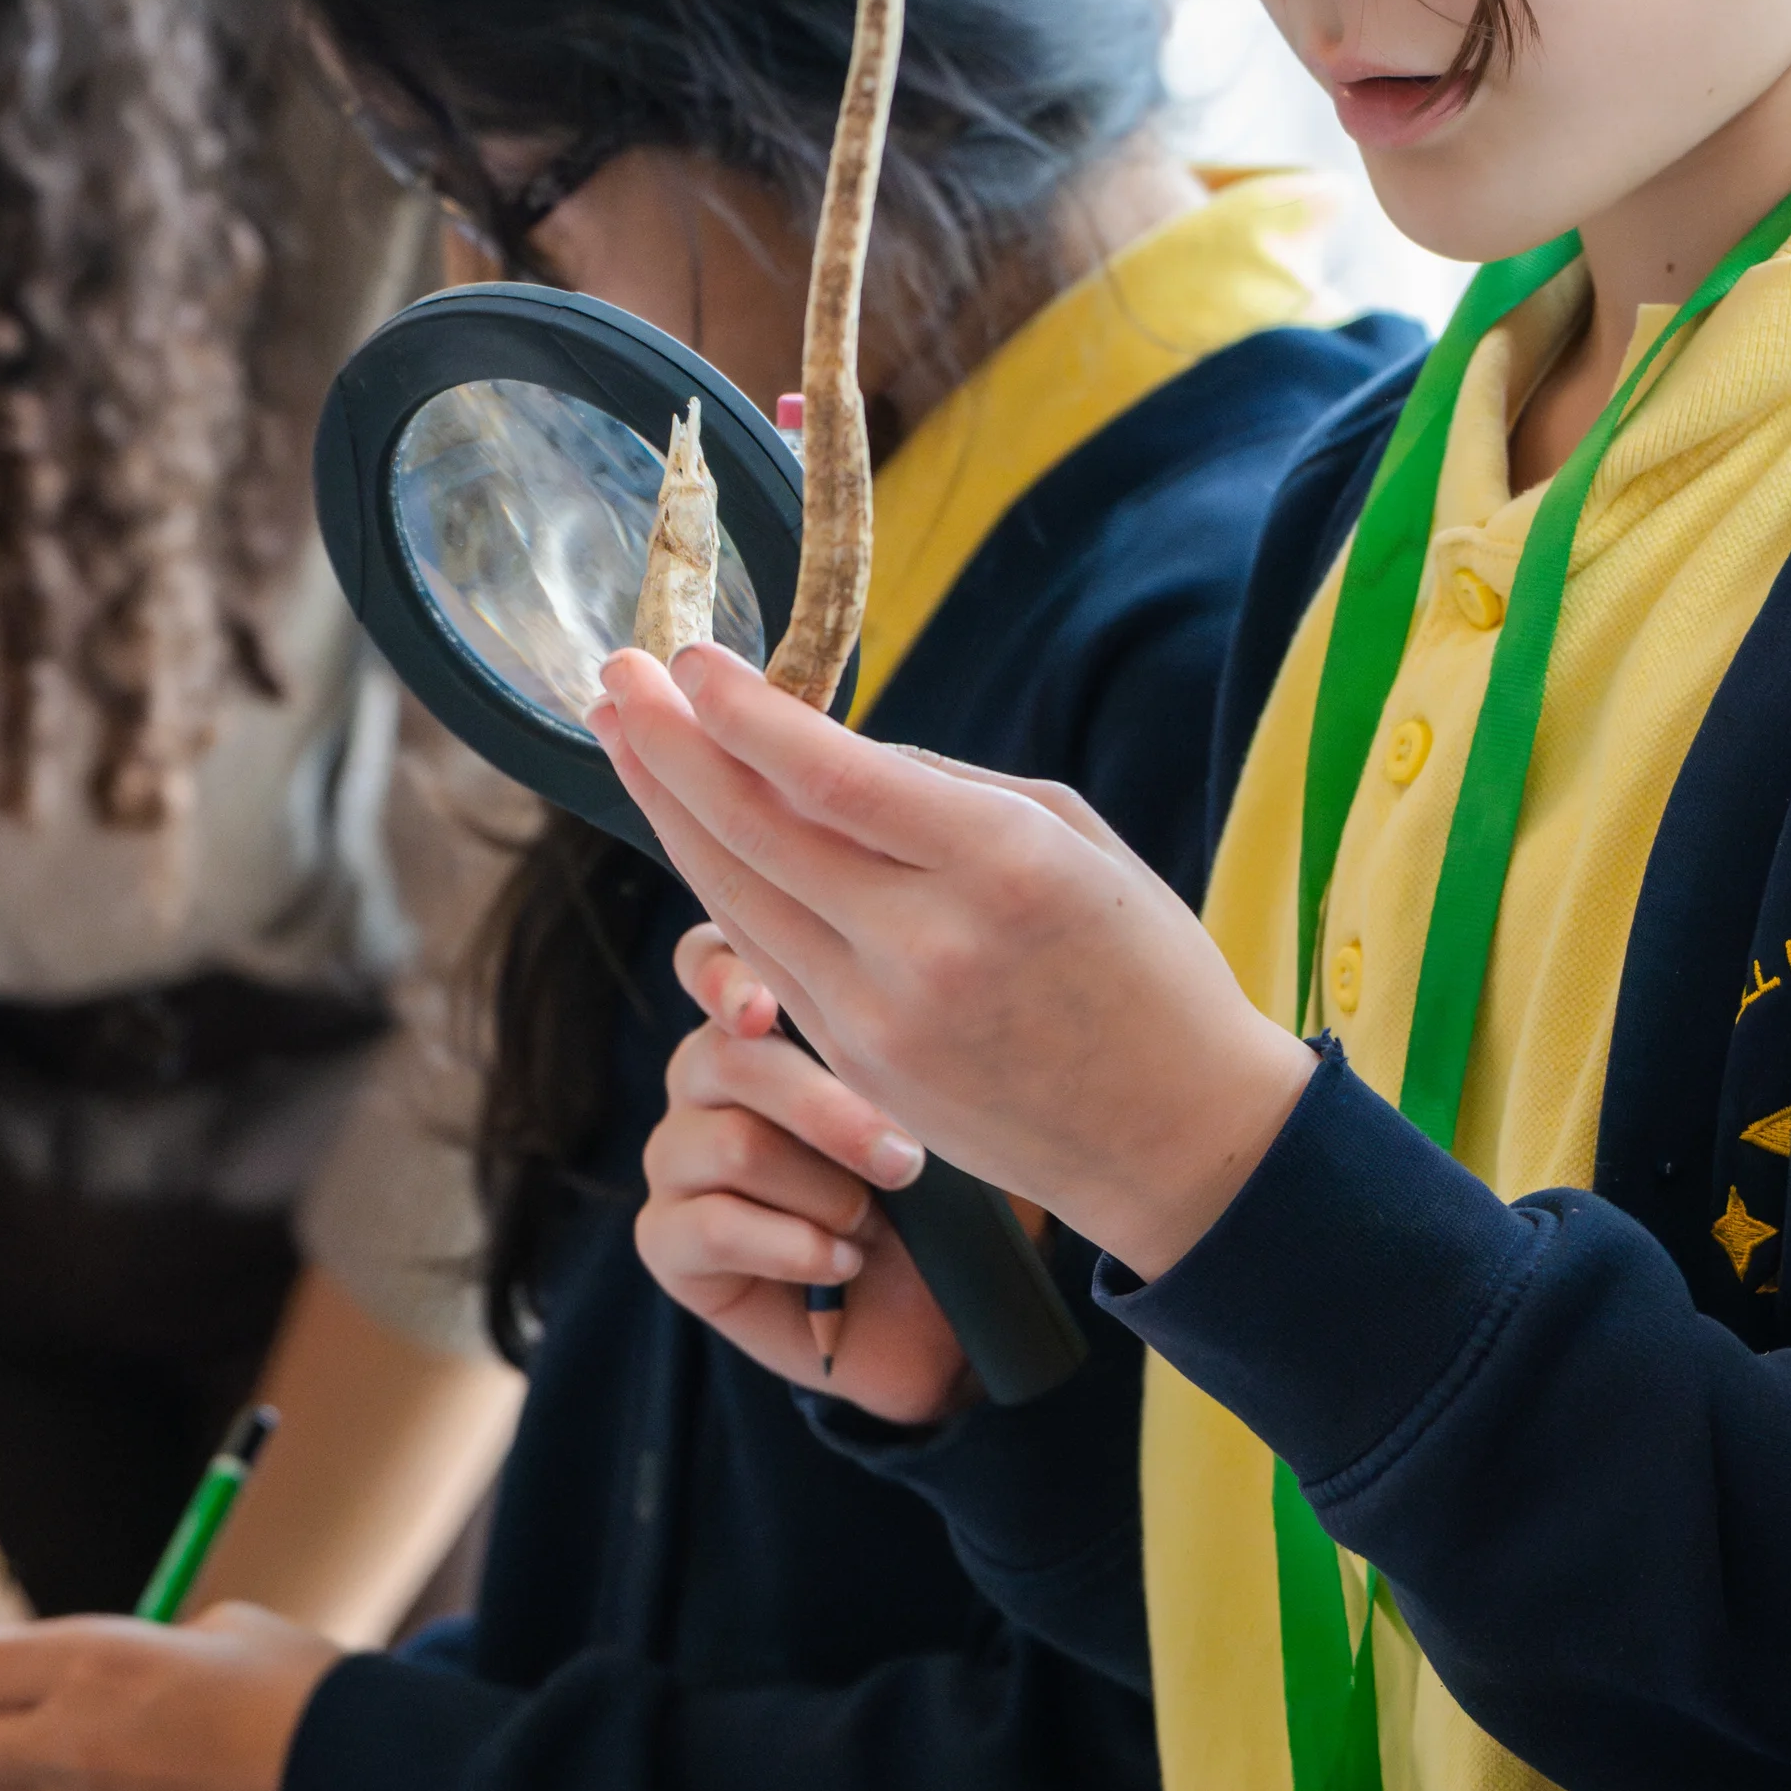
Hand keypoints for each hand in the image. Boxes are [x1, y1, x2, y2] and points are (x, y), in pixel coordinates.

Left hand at [592, 649, 1309, 1278]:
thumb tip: (829, 755)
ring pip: (737, 896)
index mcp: (999, 865)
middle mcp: (925, 944)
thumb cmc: (1145, 964)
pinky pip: (767, 957)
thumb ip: (944, 791)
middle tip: (614, 672)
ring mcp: (880, 1019)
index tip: (689, 656)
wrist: (1175, 1134)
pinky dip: (719, 884)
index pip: (830, 774)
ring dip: (666, 808)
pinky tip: (686, 828)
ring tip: (620, 733)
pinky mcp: (858, 1069)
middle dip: (668, 744)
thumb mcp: (1073, 837)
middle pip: (754, 831)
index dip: (743, 712)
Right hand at [640, 935, 971, 1427]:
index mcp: (758, 1024)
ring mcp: (675, 1157)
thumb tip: (886, 1000)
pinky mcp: (666, 1239)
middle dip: (828, 1112)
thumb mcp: (934, 1109)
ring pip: (731, 1146)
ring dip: (826, 1193)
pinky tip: (842, 1262)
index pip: (705, 962)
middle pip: (728, 1059)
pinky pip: (713, 1228)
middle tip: (905, 1164)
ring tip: (873, 1223)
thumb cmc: (940, 1194)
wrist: (935, 1318)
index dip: (720, 974)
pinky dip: (796, 1249)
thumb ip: (891, 1043)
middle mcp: (702, 1078)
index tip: (762, 1010)